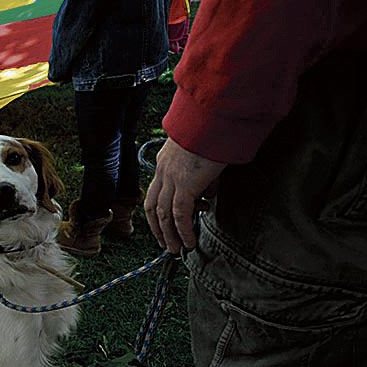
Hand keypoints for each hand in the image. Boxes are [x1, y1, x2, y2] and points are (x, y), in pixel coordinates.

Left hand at [144, 138, 225, 252]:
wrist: (214, 117)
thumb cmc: (213, 131)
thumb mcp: (202, 154)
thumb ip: (201, 174)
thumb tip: (207, 195)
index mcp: (165, 161)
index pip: (155, 191)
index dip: (157, 210)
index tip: (163, 224)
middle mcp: (163, 170)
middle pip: (152, 205)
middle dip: (157, 227)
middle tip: (165, 242)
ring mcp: (172, 177)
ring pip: (163, 214)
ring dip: (168, 234)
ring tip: (176, 249)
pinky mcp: (185, 183)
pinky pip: (180, 214)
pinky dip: (183, 230)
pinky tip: (189, 241)